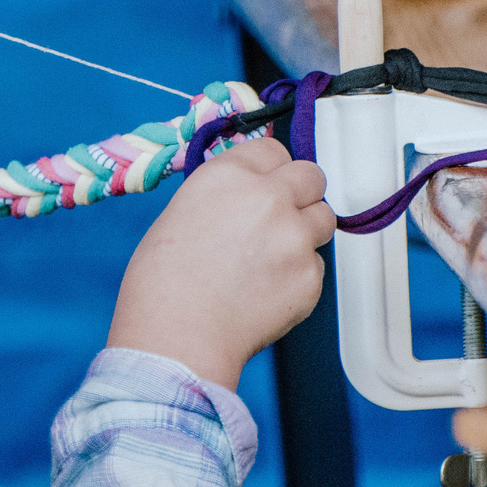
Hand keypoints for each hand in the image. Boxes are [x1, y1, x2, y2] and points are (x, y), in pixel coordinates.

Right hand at [107, 140, 334, 388]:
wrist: (176, 338)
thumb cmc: (163, 284)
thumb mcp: (182, 212)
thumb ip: (226, 194)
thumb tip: (249, 194)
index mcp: (229, 175)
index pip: (274, 149)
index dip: (271, 169)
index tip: (267, 184)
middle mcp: (269, 198)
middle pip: (312, 176)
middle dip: (299, 194)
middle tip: (278, 219)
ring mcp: (294, 237)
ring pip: (323, 219)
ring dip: (304, 232)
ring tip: (269, 259)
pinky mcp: (310, 277)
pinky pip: (316, 266)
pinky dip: (298, 276)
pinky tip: (265, 291)